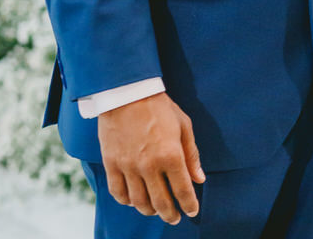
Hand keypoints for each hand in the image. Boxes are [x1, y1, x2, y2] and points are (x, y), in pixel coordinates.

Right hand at [97, 92, 204, 223]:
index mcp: (171, 155)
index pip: (183, 190)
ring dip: (149, 210)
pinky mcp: (112, 164)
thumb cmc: (159, 107)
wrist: (128, 93)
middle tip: (174, 218)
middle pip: (161, 202)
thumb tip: (200, 179)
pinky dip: (127, 201)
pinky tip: (133, 200)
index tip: (192, 211)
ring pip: (139, 202)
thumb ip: (192, 154)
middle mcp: (150, 165)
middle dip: (170, 214)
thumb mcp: (183, 125)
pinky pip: (118, 192)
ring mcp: (129, 166)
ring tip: (155, 210)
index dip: (189, 205)